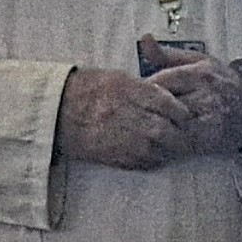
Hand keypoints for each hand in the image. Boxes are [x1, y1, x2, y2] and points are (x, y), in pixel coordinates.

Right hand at [56, 65, 199, 170]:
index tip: (184, 115)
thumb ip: (143, 89)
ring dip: (167, 148)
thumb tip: (166, 96)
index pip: (169, 104)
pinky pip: (144, 162)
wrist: (57, 111)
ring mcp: (123, 139)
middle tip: (183, 135)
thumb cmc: (85, 91)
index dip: (181, 111)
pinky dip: (152, 159)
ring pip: (159, 149)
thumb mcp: (117, 79)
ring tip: (169, 146)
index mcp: (131, 92)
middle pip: (168, 130)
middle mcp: (130, 116)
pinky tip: (151, 154)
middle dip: (178, 134)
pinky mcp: (116, 156)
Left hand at [140, 41, 241, 159]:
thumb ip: (167, 54)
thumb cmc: (220, 82)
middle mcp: (203, 97)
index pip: (160, 81)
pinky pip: (177, 143)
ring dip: (152, 127)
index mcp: (198, 74)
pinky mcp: (206, 140)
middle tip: (132, 113)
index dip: (142, 89)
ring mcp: (205, 121)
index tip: (133, 93)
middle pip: (162, 105)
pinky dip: (163, 141)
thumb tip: (145, 40)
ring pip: (168, 126)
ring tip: (141, 126)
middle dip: (145, 109)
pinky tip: (156, 139)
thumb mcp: (197, 60)